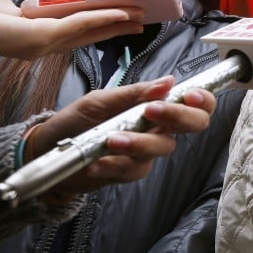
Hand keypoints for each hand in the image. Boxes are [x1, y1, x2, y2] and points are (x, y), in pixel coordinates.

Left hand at [0, 0, 144, 58]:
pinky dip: (104, 18)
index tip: (123, 19)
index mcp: (40, 39)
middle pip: (91, 34)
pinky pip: (81, 25)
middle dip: (118, 27)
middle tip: (142, 22)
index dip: (103, 26)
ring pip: (91, 30)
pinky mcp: (45, 38)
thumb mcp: (10, 10)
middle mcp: (46, 45)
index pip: (79, 32)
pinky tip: (120, 13)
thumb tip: (34, 10)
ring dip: (118, 22)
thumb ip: (28, 13)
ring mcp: (47, 43)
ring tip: (140, 17)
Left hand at [23, 77, 216, 194]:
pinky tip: (96, 160)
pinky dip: (113, 163)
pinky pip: (132, 168)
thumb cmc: (78, 120)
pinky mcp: (130, 172)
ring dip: (139, 142)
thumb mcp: (102, 100)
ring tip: (112, 139)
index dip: (203, 99)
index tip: (190, 95)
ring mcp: (147, 152)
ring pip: (162, 148)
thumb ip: (134, 93)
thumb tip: (169, 81)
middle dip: (179, 117)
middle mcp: (158, 129)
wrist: (49, 150)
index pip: (195, 102)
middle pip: (194, 125)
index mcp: (157, 106)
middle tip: (152, 111)